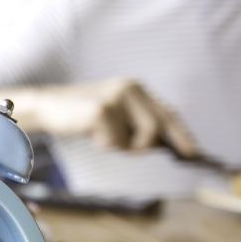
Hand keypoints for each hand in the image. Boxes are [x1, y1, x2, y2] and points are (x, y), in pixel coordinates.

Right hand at [23, 78, 197, 155]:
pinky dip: (102, 145)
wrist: (47, 107)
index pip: (167, 113)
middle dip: (141, 147)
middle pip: (155, 129)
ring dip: (119, 146)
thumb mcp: (115, 115)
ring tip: (101, 135)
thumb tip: (163, 145)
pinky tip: (89, 133)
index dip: (181, 134)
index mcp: (135, 89)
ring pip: (135, 139)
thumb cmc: (82, 115)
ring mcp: (115, 98)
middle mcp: (129, 88)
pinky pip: (114, 142)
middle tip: (121, 147)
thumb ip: (137, 123)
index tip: (192, 153)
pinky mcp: (100, 110)